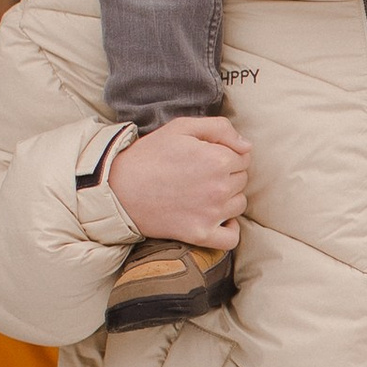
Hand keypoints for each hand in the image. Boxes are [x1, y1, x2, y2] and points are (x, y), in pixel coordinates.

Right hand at [109, 116, 250, 249]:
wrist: (119, 188)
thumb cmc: (150, 154)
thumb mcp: (181, 127)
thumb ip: (220, 128)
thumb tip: (247, 146)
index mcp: (218, 160)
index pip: (243, 157)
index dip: (226, 154)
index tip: (206, 156)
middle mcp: (220, 188)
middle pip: (242, 180)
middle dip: (227, 175)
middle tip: (199, 174)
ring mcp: (212, 214)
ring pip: (239, 204)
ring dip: (228, 199)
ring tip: (202, 193)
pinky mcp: (201, 234)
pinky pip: (232, 238)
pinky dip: (230, 229)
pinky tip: (218, 219)